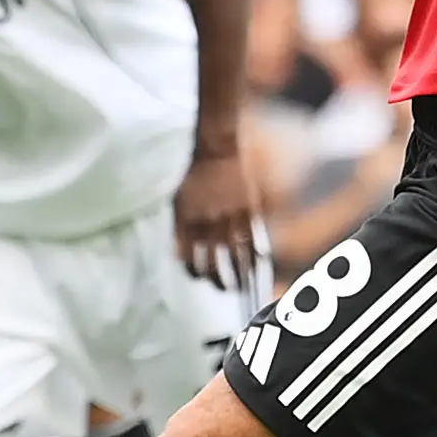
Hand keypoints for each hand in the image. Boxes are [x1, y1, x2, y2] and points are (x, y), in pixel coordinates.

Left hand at [175, 147, 260, 289]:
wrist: (217, 148)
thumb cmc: (196, 173)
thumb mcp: (178, 201)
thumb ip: (178, 229)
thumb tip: (179, 255)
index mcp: (186, 222)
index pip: (189, 259)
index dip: (195, 274)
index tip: (200, 279)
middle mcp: (207, 224)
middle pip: (213, 265)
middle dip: (219, 281)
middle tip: (223, 288)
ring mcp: (230, 219)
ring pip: (236, 258)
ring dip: (239, 275)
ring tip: (241, 284)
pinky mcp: (249, 212)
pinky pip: (254, 240)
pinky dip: (256, 256)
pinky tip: (258, 263)